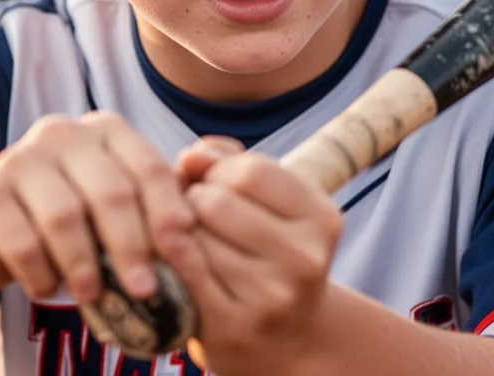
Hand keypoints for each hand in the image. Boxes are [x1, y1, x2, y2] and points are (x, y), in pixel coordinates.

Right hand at [0, 112, 195, 304]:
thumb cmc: (63, 219)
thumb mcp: (109, 204)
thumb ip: (151, 207)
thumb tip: (195, 234)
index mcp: (105, 131)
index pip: (148, 167)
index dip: (168, 212)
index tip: (180, 254)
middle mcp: (63, 133)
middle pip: (111, 191)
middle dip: (133, 246)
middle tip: (146, 290)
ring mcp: (19, 159)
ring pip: (66, 216)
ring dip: (87, 264)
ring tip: (95, 296)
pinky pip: (22, 241)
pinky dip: (41, 273)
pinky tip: (48, 288)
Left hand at [174, 139, 343, 374]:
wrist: (286, 337)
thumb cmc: (267, 249)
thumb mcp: (269, 199)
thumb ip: (228, 159)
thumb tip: (192, 156)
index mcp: (322, 218)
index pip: (251, 171)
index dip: (218, 169)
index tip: (213, 181)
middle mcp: (305, 259)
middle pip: (218, 202)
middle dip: (194, 198)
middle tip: (196, 210)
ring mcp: (271, 298)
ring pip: (195, 236)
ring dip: (180, 229)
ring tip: (192, 236)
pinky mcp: (234, 326)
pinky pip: (183, 273)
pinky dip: (171, 258)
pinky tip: (178, 257)